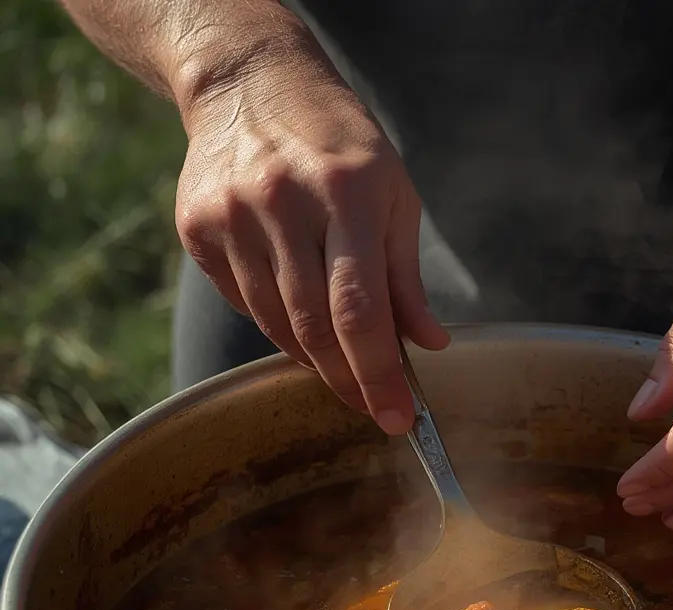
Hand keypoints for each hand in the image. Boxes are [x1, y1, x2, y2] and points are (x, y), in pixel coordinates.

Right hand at [175, 51, 447, 434]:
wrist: (250, 84)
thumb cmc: (341, 145)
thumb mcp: (394, 196)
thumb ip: (407, 278)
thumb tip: (429, 345)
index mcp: (347, 194)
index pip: (360, 309)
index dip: (379, 374)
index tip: (398, 416)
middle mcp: (282, 204)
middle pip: (314, 328)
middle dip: (350, 383)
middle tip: (375, 409)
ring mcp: (232, 216)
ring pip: (277, 325)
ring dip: (316, 361)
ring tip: (344, 367)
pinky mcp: (197, 229)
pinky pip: (245, 305)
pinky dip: (279, 328)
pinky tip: (300, 319)